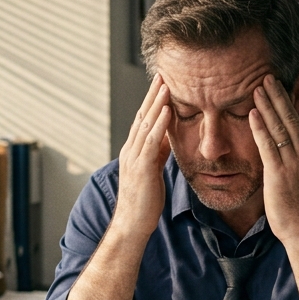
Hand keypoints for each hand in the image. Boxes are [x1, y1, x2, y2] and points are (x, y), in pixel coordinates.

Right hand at [113, 74, 172, 241]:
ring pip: (145, 124)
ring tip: (166, 84)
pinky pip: (151, 141)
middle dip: (152, 95)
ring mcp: (134, 158)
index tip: (161, 84)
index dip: (152, 102)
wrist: (132, 225)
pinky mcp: (141, 167)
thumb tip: (168, 138)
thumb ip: (158, 154)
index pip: (143, 121)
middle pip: (141, 116)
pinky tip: (167, 109)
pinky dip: (159, 123)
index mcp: (134, 151)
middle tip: (162, 74)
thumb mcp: (153, 172)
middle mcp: (130, 150)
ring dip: (156, 103)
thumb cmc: (144, 202)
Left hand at [249, 75, 298, 246]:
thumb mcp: (298, 177)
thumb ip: (290, 160)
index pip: (295, 121)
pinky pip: (268, 145)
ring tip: (257, 86)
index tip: (276, 85)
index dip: (285, 101)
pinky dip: (260, 127)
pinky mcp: (279, 173)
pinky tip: (253, 113)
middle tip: (266, 75)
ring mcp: (293, 162)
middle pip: (289, 118)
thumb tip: (281, 148)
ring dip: (267, 105)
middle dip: (277, 95)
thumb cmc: (297, 207)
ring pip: (279, 127)